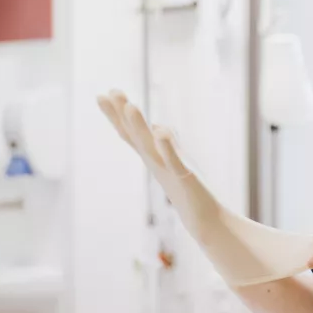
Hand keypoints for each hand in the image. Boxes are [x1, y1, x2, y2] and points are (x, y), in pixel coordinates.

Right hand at [96, 90, 225, 247]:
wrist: (207, 220)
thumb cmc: (192, 193)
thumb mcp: (177, 163)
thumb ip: (168, 145)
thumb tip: (159, 127)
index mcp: (154, 158)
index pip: (131, 133)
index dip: (117, 115)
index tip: (105, 93)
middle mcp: (156, 162)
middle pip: (135, 135)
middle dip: (122, 114)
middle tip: (109, 92)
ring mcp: (168, 170)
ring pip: (149, 145)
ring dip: (139, 126)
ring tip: (130, 105)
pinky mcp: (185, 177)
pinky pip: (174, 160)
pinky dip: (167, 147)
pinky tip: (161, 133)